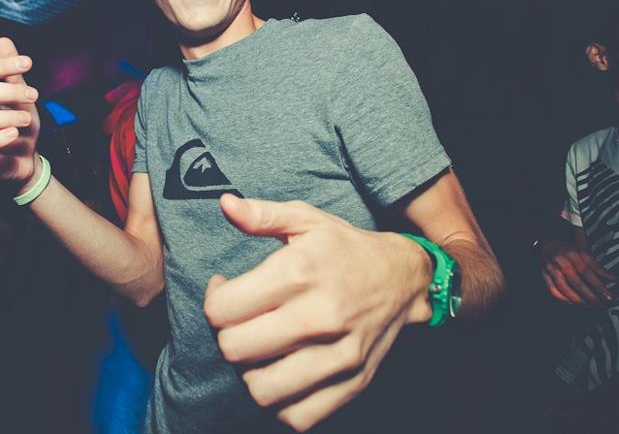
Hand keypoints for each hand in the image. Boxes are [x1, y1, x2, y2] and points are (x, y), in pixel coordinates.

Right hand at [0, 37, 40, 190]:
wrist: (26, 160)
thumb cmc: (20, 125)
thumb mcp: (22, 97)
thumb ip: (12, 73)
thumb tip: (2, 40)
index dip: (1, 65)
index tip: (28, 63)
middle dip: (6, 91)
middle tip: (33, 95)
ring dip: (5, 117)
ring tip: (26, 120)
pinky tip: (13, 134)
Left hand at [204, 195, 432, 431]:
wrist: (404, 278)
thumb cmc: (344, 248)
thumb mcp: (305, 219)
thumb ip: (261, 214)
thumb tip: (225, 204)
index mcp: (299, 273)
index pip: (223, 310)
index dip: (213, 300)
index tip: (225, 290)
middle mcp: (319, 317)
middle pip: (234, 350)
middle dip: (226, 335)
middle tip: (240, 321)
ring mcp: (339, 355)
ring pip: (262, 390)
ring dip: (251, 372)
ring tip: (260, 350)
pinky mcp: (353, 383)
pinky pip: (298, 415)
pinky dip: (282, 402)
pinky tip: (283, 373)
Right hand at [538, 239, 615, 305]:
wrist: (546, 244)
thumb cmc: (568, 249)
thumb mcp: (585, 253)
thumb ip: (598, 267)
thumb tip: (613, 279)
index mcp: (573, 254)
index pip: (588, 272)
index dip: (599, 285)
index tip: (608, 296)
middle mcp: (561, 261)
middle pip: (576, 282)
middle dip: (591, 296)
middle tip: (601, 304)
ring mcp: (551, 269)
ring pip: (564, 288)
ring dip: (578, 300)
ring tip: (590, 306)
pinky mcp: (544, 276)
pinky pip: (553, 290)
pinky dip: (563, 299)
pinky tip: (573, 303)